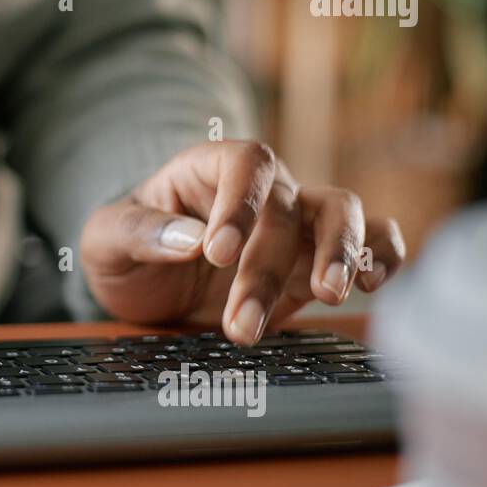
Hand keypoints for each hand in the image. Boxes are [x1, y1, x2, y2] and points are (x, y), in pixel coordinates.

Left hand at [79, 140, 404, 344]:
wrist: (146, 283)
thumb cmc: (126, 248)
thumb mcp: (104, 239)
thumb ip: (138, 232)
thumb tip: (189, 239)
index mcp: (209, 168)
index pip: (245, 164)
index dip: (241, 203)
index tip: (217, 253)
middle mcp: (262, 191)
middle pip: (289, 205)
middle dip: (267, 268)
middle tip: (241, 323)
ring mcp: (295, 225)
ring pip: (342, 214)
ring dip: (340, 255)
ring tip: (330, 297)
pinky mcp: (316, 264)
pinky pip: (371, 241)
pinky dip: (383, 256)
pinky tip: (372, 285)